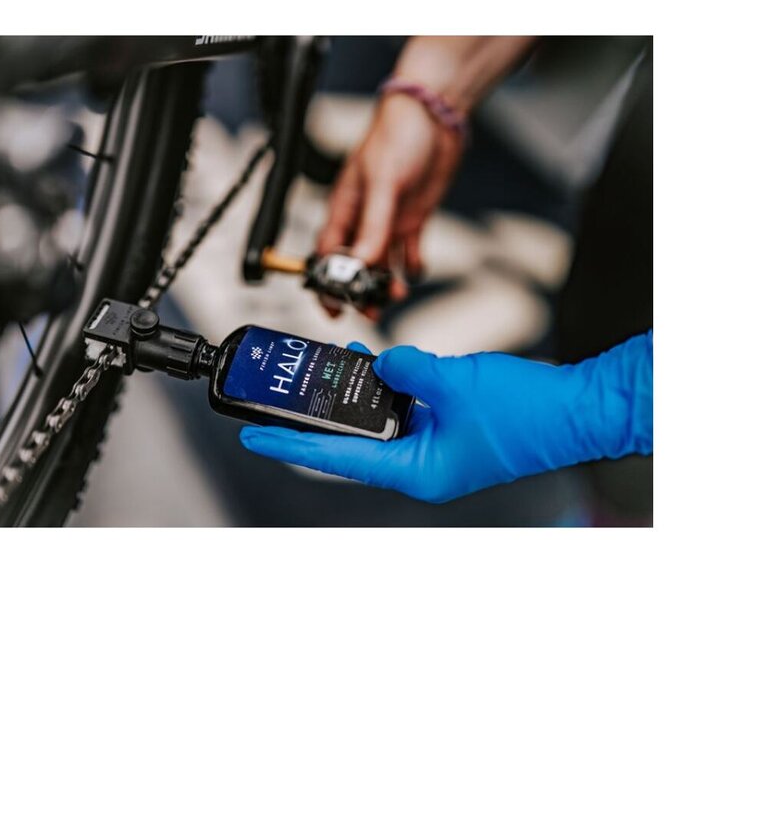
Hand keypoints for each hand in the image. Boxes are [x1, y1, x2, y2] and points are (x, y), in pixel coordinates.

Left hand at [239, 333, 652, 502]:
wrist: (579, 409)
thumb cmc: (527, 412)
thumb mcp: (451, 381)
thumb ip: (404, 369)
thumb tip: (380, 363)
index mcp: (417, 471)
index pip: (336, 459)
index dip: (289, 444)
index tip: (252, 436)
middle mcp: (422, 466)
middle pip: (353, 441)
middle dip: (320, 412)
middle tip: (283, 392)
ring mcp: (437, 449)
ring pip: (379, 420)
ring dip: (356, 394)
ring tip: (328, 365)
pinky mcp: (450, 430)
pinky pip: (405, 409)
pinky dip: (389, 386)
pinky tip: (374, 360)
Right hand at [316, 94, 463, 307]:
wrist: (434, 116)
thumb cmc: (396, 137)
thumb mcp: (382, 184)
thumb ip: (372, 225)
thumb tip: (361, 264)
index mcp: (344, 208)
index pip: (327, 253)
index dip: (327, 282)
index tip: (333, 306)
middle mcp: (363, 219)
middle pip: (353, 265)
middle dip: (359, 291)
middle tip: (371, 312)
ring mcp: (388, 220)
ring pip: (381, 263)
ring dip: (386, 283)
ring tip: (396, 296)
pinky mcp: (413, 218)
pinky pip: (410, 251)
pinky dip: (412, 265)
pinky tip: (416, 272)